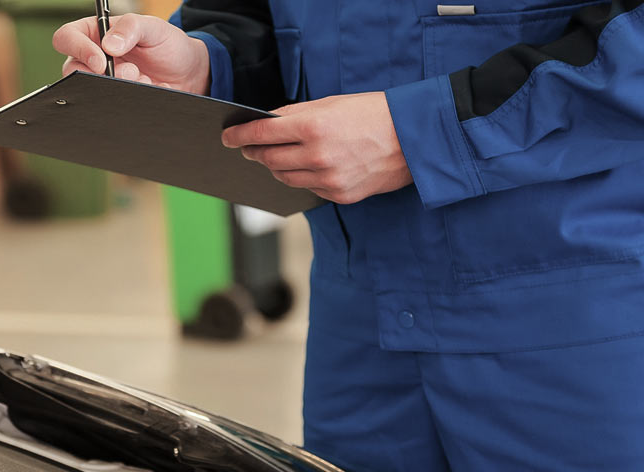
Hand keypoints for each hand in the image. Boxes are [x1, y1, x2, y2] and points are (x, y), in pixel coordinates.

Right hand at [52, 14, 210, 94]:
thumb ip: (131, 28)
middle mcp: (91, 59)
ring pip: (89, 92)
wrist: (187, 73)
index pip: (67, 38)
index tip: (101, 61)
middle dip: (101, 75)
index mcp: (94, 34)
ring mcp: (100, 82)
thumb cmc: (166, 44)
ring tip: (143, 79)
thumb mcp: (153, 27)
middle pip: (72, 70)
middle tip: (130, 72)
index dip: (78, 49)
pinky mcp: (110, 100)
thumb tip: (109, 45)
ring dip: (118, 88)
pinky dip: (127, 100)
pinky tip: (145, 89)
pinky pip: (106, 107)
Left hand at [221, 92, 412, 203]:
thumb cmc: (374, 113)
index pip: (261, 134)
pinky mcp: (340, 195)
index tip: (228, 137)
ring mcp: (328, 180)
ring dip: (275, 167)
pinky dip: (302, 178)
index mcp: (312, 127)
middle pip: (268, 159)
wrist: (416, 138)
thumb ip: (296, 115)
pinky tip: (306, 168)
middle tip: (247, 148)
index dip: (240, 136)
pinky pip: (308, 188)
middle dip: (254, 153)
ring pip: (285, 177)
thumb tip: (267, 124)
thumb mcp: (331, 104)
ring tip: (275, 157)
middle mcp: (317, 156)